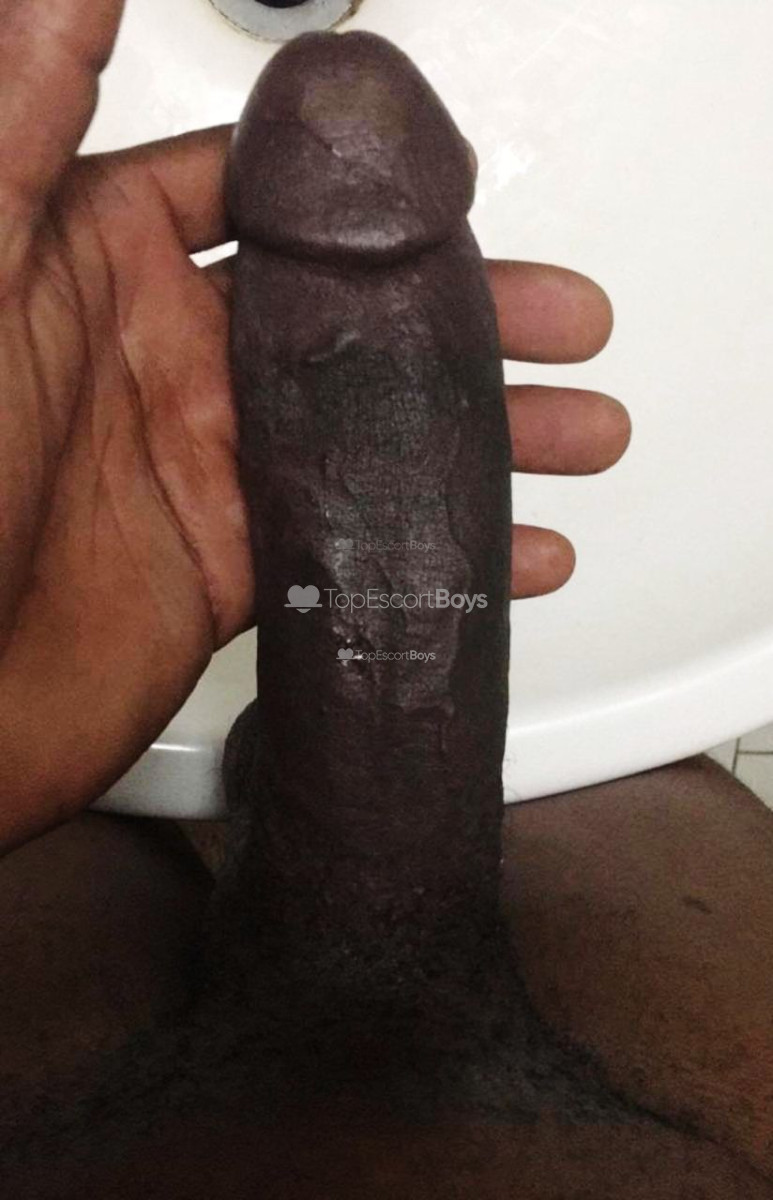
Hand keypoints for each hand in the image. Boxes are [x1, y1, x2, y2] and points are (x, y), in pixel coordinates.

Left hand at [0, 0, 628, 850]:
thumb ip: (26, 127)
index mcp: (103, 266)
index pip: (256, 196)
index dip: (360, 192)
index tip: (458, 189)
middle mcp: (167, 360)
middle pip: (350, 313)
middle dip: (469, 316)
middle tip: (561, 319)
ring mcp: (209, 466)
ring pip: (376, 428)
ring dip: (484, 430)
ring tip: (581, 432)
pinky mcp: (233, 565)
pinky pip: (362, 539)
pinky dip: (445, 546)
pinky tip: (515, 548)